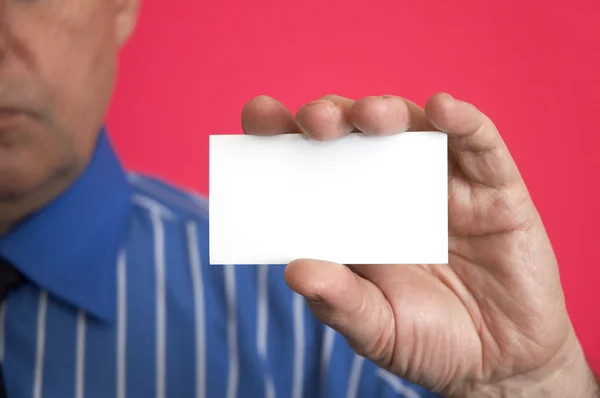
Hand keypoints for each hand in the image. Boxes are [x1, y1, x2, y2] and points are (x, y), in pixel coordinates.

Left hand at [241, 93, 597, 396]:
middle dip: (330, 117)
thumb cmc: (429, 341)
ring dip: (386, 112)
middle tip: (314, 123)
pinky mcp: (495, 189)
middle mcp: (391, 188)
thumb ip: (339, 302)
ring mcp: (443, 183)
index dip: (283, 135)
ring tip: (368, 117)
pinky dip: (463, 121)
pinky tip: (442, 108)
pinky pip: (481, 144)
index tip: (258, 117)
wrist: (502, 363)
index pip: (310, 162)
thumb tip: (295, 272)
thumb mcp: (376, 328)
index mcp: (352, 214)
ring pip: (411, 127)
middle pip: (354, 133)